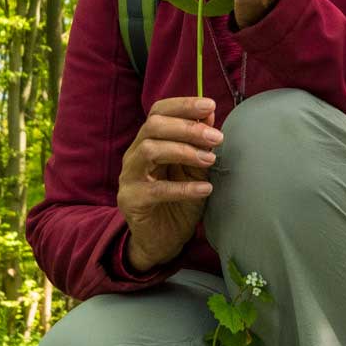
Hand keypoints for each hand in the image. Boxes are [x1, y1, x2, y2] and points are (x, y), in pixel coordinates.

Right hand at [117, 96, 221, 271]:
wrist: (162, 240)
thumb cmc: (180, 202)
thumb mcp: (194, 170)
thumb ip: (199, 145)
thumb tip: (210, 115)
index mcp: (148, 141)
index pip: (159, 112)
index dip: (183, 105)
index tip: (211, 106)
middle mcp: (134, 154)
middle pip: (153, 126)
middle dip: (188, 128)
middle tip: (216, 138)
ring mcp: (129, 177)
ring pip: (150, 150)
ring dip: (184, 152)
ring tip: (210, 160)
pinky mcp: (131, 201)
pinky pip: (156, 190)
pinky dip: (184, 188)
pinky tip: (205, 190)